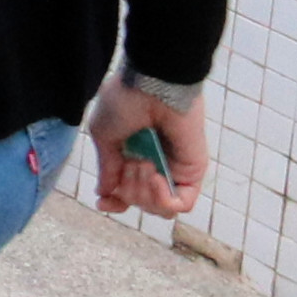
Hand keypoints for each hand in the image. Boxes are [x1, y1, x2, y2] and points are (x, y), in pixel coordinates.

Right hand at [85, 76, 206, 218]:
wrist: (153, 86)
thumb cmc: (125, 102)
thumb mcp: (104, 136)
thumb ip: (107, 168)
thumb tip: (104, 192)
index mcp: (132, 157)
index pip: (126, 193)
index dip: (115, 202)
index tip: (103, 202)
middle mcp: (154, 166)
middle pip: (139, 203)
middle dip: (127, 190)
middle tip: (130, 163)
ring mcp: (174, 172)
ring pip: (158, 209)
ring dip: (144, 193)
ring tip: (143, 165)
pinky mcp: (192, 174)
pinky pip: (180, 205)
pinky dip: (163, 199)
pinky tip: (155, 176)